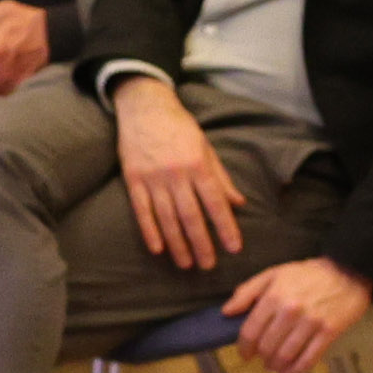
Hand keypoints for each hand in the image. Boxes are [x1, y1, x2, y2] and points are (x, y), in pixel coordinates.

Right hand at [116, 76, 243, 269]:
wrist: (144, 106)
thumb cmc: (180, 127)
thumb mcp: (206, 147)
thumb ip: (221, 178)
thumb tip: (239, 203)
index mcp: (198, 164)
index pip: (215, 203)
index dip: (226, 227)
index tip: (233, 248)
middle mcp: (176, 173)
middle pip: (191, 216)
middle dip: (201, 243)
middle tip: (208, 266)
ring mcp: (153, 177)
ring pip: (167, 218)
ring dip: (177, 244)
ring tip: (185, 264)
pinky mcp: (133, 179)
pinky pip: (142, 210)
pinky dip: (150, 231)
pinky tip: (158, 249)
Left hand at [226, 254, 372, 372]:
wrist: (348, 271)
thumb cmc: (309, 274)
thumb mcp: (274, 274)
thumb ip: (248, 291)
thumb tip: (227, 311)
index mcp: (275, 296)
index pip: (251, 331)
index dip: (244, 348)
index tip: (245, 354)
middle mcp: (291, 310)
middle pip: (267, 347)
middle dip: (261, 357)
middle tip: (262, 359)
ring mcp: (311, 323)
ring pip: (285, 356)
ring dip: (276, 367)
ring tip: (275, 366)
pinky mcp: (329, 333)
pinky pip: (308, 360)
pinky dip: (295, 372)